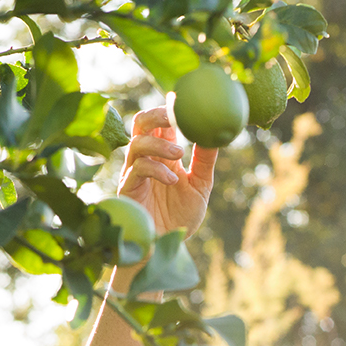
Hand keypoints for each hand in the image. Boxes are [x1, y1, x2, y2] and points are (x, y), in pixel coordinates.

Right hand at [116, 105, 216, 239]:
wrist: (166, 247)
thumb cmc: (180, 216)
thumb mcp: (200, 186)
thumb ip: (204, 160)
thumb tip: (217, 132)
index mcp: (163, 154)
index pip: (161, 122)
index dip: (169, 108)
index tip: (183, 99)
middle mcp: (146, 158)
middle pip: (141, 123)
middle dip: (156, 114)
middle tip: (174, 116)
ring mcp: (134, 172)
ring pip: (137, 142)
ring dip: (159, 144)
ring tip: (179, 154)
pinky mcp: (128, 189)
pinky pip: (137, 168)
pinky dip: (156, 169)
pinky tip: (173, 180)